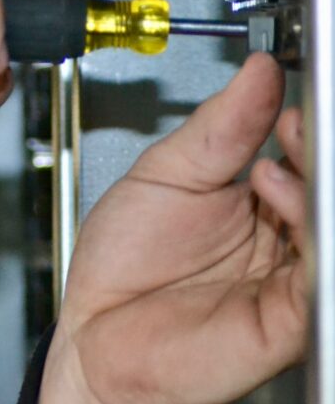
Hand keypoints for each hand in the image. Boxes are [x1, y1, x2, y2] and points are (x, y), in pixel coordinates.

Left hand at [39, 53, 306, 403]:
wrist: (93, 330)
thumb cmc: (122, 264)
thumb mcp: (167, 172)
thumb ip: (220, 127)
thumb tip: (258, 73)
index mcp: (264, 204)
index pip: (312, 158)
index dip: (309, 128)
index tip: (289, 103)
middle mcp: (287, 241)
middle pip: (329, 190)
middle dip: (320, 152)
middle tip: (294, 125)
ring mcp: (293, 281)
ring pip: (334, 228)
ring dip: (318, 185)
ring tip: (278, 160)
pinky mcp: (292, 320)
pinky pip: (323, 277)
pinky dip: (313, 232)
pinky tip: (279, 200)